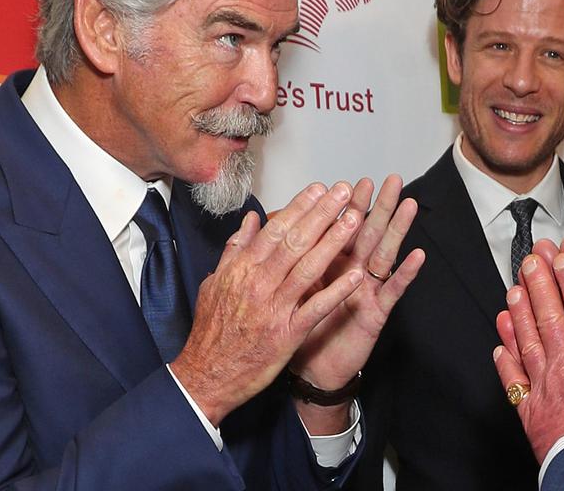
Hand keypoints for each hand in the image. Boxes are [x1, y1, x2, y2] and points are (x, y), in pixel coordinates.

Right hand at [170, 182, 365, 426]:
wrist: (206, 375)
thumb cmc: (211, 331)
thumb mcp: (214, 282)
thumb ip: (236, 249)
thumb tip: (251, 220)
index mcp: (242, 269)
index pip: (276, 230)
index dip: (300, 208)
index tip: (319, 189)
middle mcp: (258, 284)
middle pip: (295, 241)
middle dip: (322, 214)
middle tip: (343, 192)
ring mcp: (274, 308)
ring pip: (308, 268)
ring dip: (334, 242)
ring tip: (354, 220)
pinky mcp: (287, 334)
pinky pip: (316, 308)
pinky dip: (337, 291)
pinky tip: (357, 275)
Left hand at [291, 175, 423, 390]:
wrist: (310, 372)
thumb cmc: (299, 330)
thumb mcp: (285, 290)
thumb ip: (281, 257)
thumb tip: (266, 225)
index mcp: (328, 266)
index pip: (337, 230)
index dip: (342, 206)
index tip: (346, 182)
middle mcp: (351, 274)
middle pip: (366, 234)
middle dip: (377, 206)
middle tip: (389, 180)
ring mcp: (366, 292)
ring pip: (384, 255)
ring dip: (396, 230)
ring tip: (408, 205)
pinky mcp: (375, 314)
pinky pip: (392, 292)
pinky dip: (405, 274)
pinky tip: (417, 255)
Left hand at [494, 237, 563, 462]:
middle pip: (552, 312)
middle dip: (542, 280)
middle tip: (533, 255)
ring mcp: (545, 381)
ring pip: (529, 336)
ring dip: (521, 308)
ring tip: (515, 285)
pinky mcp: (530, 404)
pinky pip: (513, 374)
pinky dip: (504, 353)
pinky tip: (499, 337)